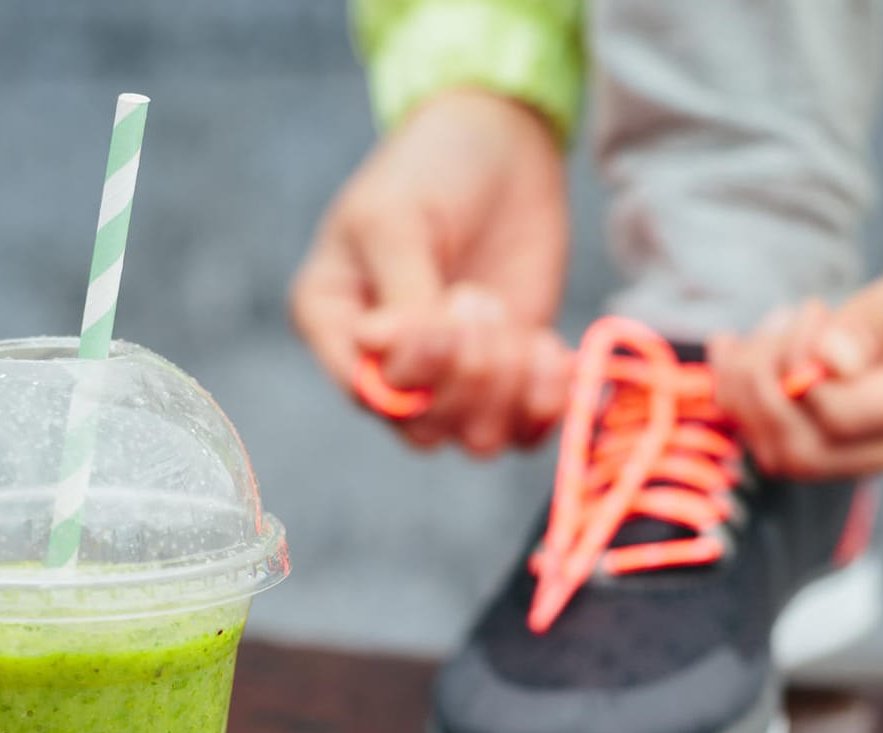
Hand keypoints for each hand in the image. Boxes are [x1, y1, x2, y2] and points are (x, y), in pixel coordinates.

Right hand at [289, 89, 571, 453]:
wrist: (500, 142)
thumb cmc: (429, 168)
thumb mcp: (397, 218)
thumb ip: (400, 293)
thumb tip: (387, 355)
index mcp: (335, 324)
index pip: (366, 394)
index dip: (415, 371)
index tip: (443, 309)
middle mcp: (387, 366)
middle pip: (424, 431)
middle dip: (466, 376)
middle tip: (479, 297)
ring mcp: (450, 378)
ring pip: (476, 440)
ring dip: (506, 387)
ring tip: (506, 313)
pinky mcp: (508, 378)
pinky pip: (527, 432)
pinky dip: (547, 400)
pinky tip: (547, 348)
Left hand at [710, 114, 882, 477]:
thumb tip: (827, 365)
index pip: (845, 418)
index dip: (794, 374)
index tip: (799, 312)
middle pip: (816, 454)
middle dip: (764, 395)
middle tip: (763, 326)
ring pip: (803, 454)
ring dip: (759, 400)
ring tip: (762, 332)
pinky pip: (812, 435)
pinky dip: (771, 399)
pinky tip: (761, 349)